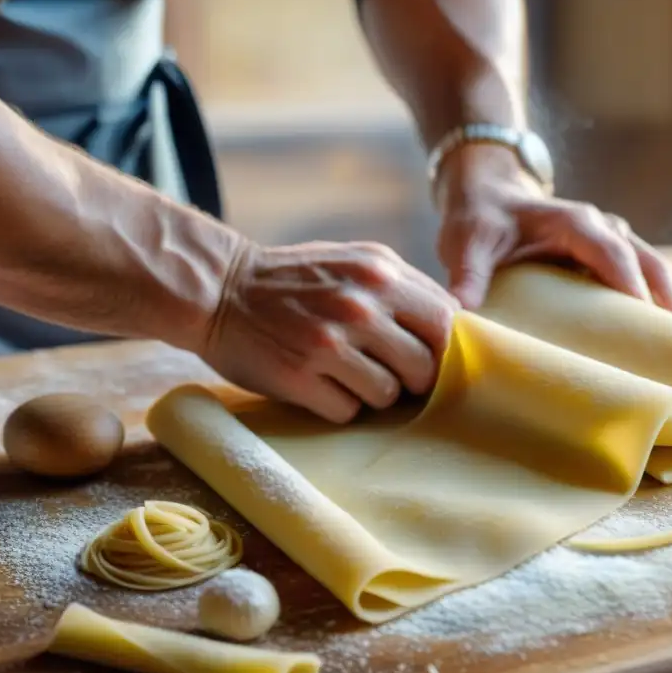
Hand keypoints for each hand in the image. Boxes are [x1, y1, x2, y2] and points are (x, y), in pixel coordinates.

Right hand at [200, 240, 458, 423]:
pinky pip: (347, 411)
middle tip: (387, 372)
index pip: (445, 322)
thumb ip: (402, 286)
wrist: (218, 290)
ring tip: (346, 375)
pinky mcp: (299, 378)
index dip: (439, 346)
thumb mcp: (355, 261)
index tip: (422, 353)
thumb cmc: (295, 279)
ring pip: (388, 395)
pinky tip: (319, 385)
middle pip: (424, 367)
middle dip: (411, 378)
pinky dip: (338, 405)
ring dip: (373, 393)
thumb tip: (453, 322)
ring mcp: (328, 344)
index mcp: (380, 273)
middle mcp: (359, 306)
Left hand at [434, 144, 671, 314]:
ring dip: (669, 307)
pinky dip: (654, 307)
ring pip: (654, 271)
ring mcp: (611, 242)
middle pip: (649, 263)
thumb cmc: (479, 216)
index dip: (630, 285)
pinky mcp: (609, 259)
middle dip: (666, 302)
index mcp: (574, 221)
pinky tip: (659, 345)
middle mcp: (603, 228)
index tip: (644, 321)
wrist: (487, 194)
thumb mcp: (467, 242)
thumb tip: (462, 315)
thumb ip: (467, 275)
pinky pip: (643, 280)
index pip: (612, 253)